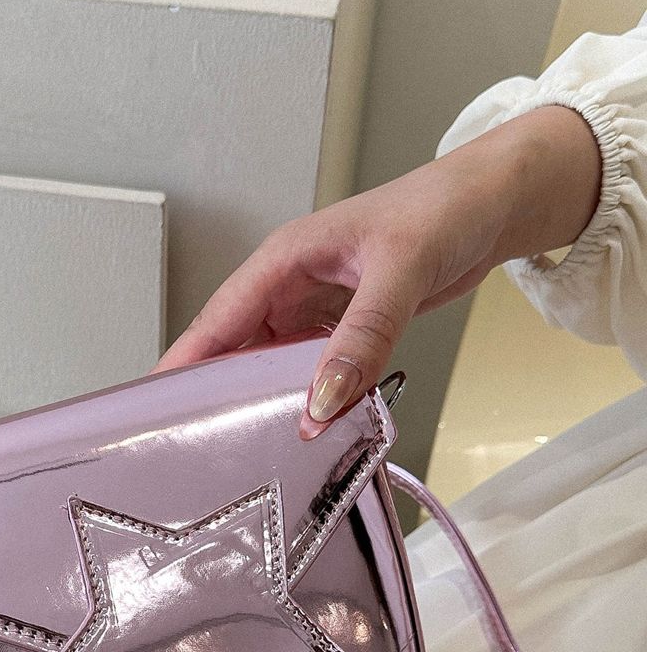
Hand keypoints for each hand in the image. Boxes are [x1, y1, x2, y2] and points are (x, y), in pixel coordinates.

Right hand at [154, 105, 601, 437]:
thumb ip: (361, 338)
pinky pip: (312, 369)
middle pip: (236, 349)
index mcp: (283, 259)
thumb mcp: (399, 272)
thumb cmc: (442, 211)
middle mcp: (290, 285)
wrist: (495, 205)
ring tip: (251, 446)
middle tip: (202, 445)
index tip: (156, 409)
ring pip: (272, 364)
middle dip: (219, 393)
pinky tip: (309, 424)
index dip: (185, 365)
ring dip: (267, 399)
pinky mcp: (343, 326)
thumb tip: (321, 401)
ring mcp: (315, 308)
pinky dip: (309, 396)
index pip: (219, 319)